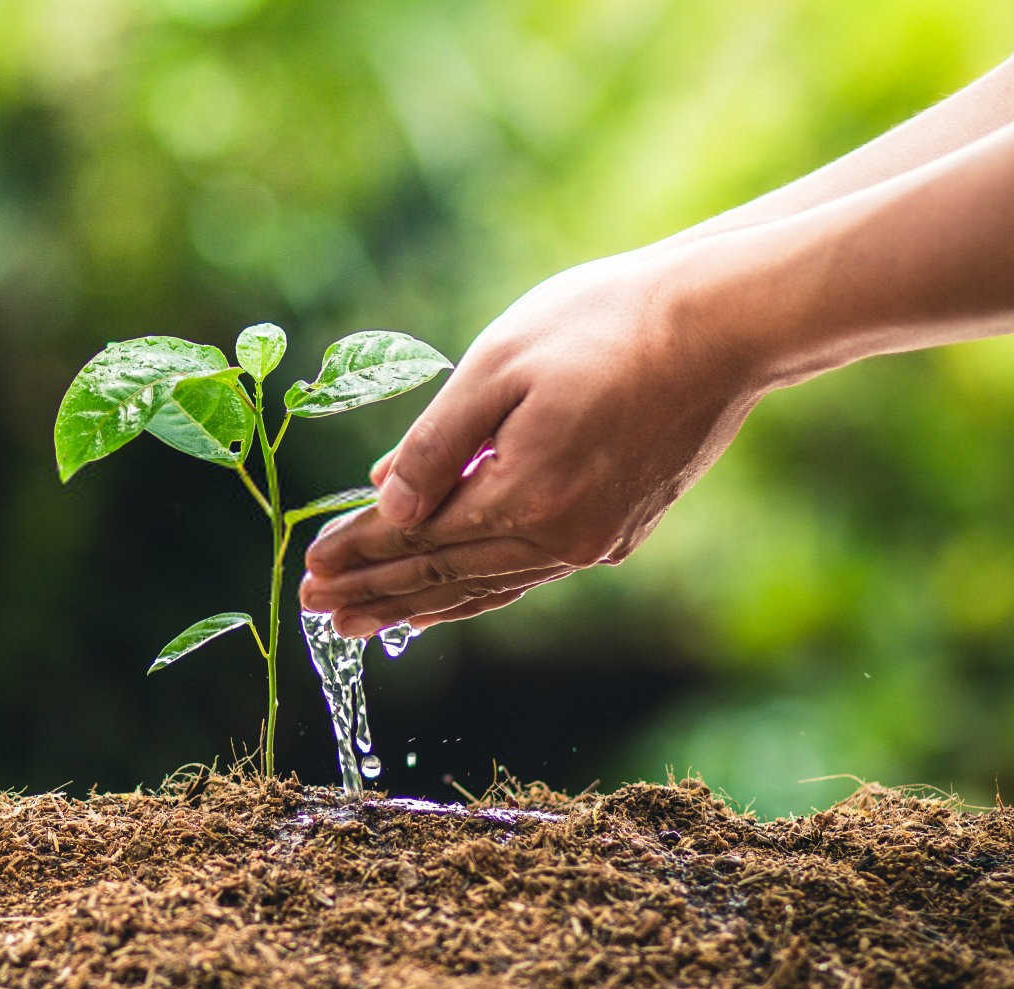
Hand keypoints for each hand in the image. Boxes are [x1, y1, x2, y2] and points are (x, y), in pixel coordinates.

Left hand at [300, 246, 761, 636]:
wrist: (724, 323)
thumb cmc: (604, 325)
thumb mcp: (499, 365)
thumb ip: (436, 443)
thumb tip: (385, 503)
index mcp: (524, 499)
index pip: (416, 540)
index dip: (358, 553)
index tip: (307, 570)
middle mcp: (561, 539)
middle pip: (445, 577)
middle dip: (375, 592)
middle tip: (316, 611)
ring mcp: (595, 542)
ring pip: (488, 586)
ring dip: (421, 604)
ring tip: (367, 622)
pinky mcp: (620, 531)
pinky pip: (527, 575)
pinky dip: (479, 589)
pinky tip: (451, 597)